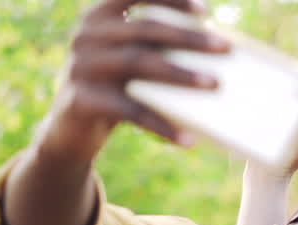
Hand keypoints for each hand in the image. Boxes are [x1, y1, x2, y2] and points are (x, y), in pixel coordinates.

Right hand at [38, 0, 229, 161]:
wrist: (71, 131)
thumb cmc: (115, 89)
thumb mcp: (129, 62)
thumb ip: (156, 47)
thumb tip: (217, 48)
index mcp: (99, 17)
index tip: (205, 11)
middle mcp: (87, 35)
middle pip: (145, 29)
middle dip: (188, 37)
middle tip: (226, 47)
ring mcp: (81, 66)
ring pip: (138, 63)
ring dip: (181, 74)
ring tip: (215, 84)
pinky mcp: (82, 100)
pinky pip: (130, 111)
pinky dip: (161, 126)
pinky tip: (188, 139)